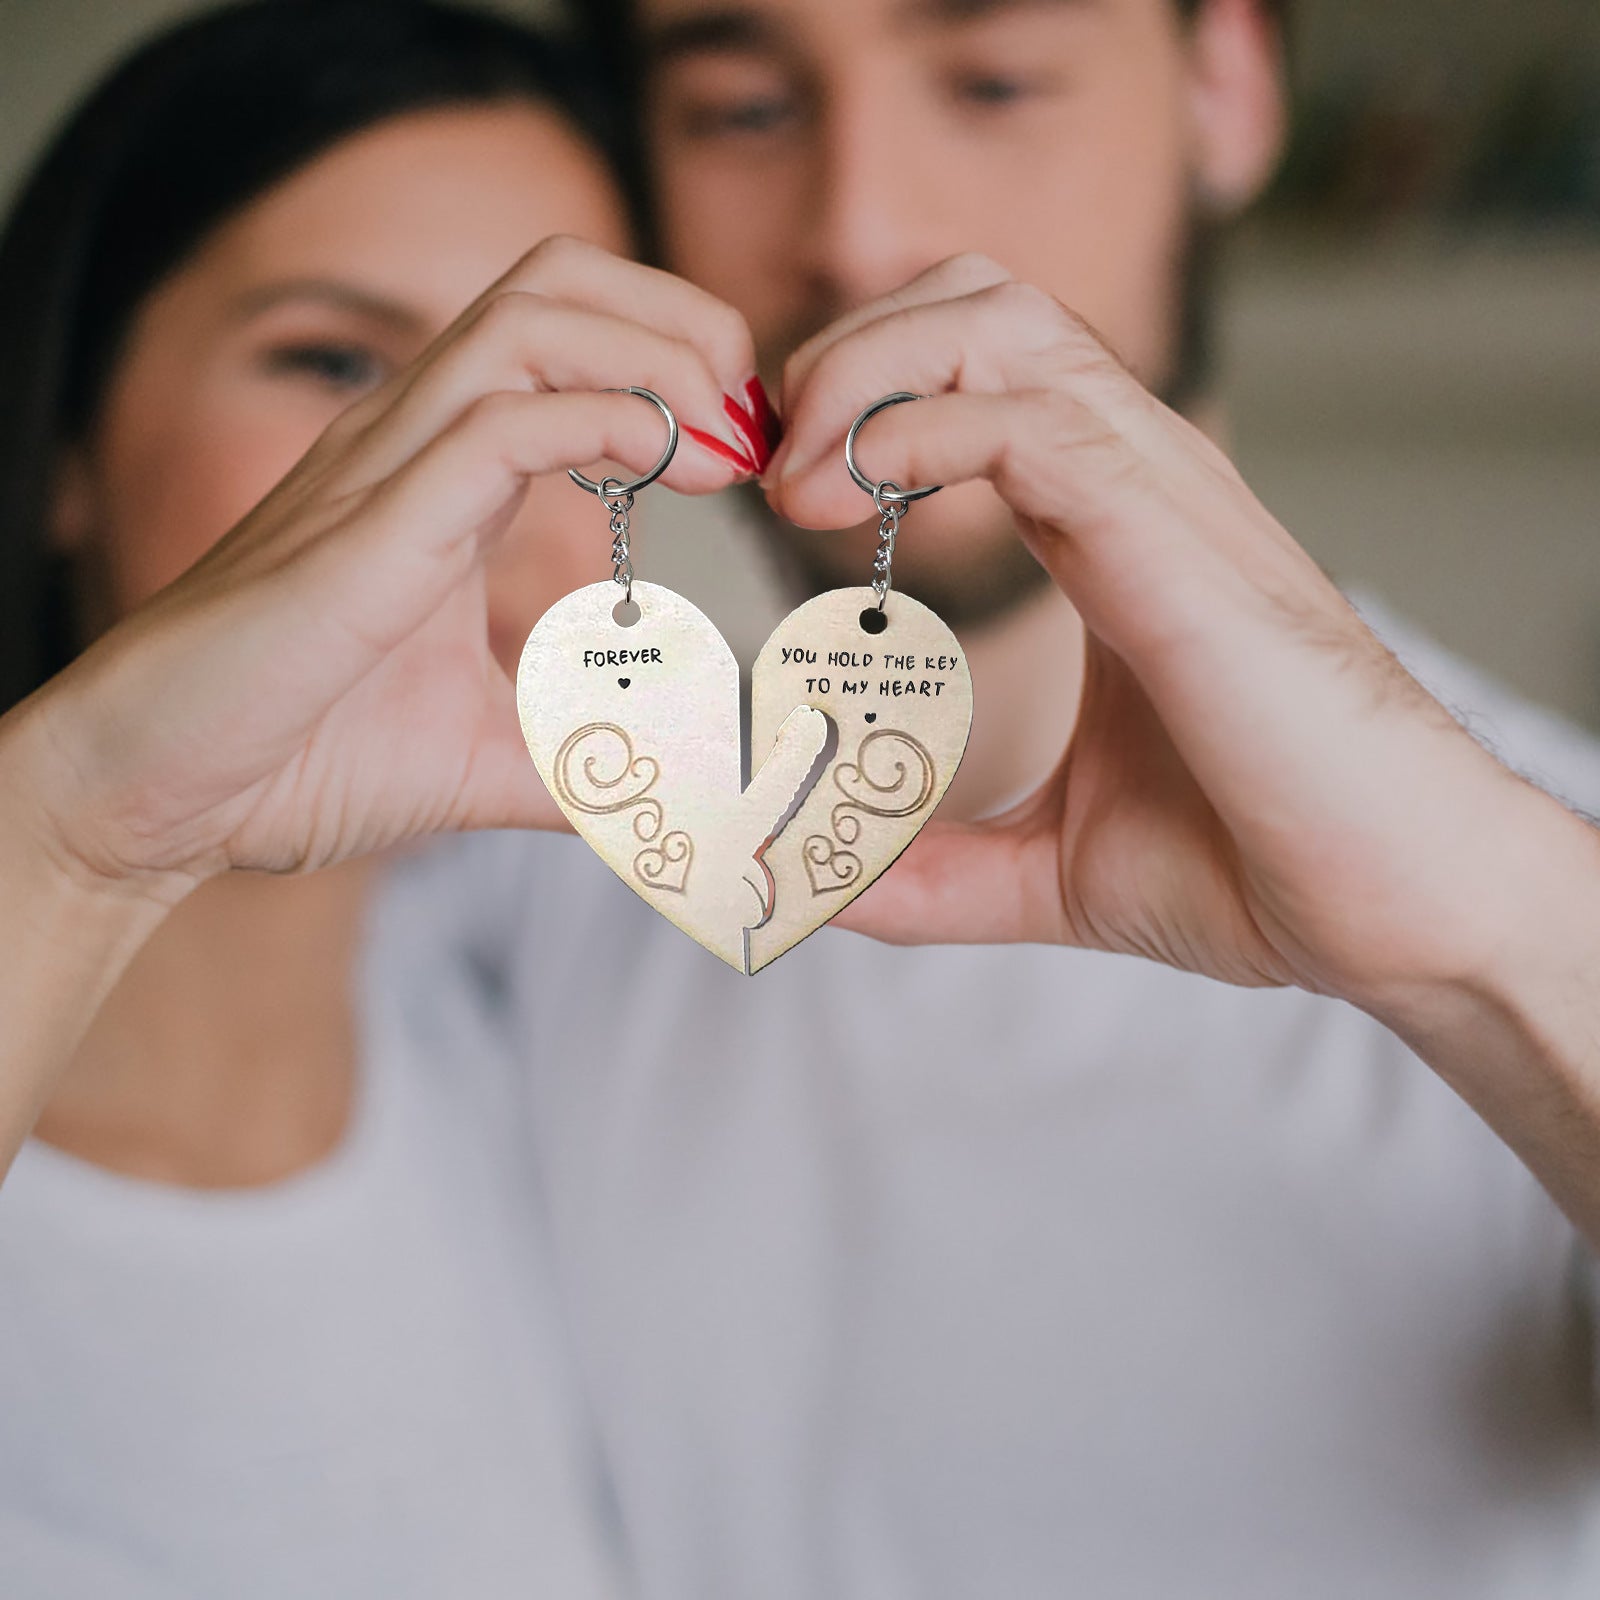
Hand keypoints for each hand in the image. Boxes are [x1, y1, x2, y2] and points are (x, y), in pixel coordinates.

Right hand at [5, 238, 762, 902]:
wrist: (161, 797)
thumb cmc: (297, 756)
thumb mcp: (481, 753)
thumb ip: (576, 752)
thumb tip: (664, 787)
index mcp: (439, 470)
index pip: (565, 332)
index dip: (673, 360)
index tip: (740, 449)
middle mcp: (410, 440)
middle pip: (556, 280)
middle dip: (679, 319)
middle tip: (750, 419)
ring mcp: (382, 471)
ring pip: (529, 318)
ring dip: (653, 354)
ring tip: (724, 438)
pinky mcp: (366, 529)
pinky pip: (495, 424)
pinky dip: (599, 421)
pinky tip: (665, 466)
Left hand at [765, 254, 1589, 1020]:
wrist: (1395, 907)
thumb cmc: (1256, 865)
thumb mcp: (1053, 865)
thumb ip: (937, 868)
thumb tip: (829, 892)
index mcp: (1108, 527)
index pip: (975, 376)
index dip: (861, 400)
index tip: (784, 489)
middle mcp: (1134, 480)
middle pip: (975, 303)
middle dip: (848, 353)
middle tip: (776, 462)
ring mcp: (1159, 493)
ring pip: (995, 321)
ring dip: (866, 371)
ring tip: (797, 478)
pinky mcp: (1172, 534)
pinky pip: (1026, 419)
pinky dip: (914, 431)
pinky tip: (847, 498)